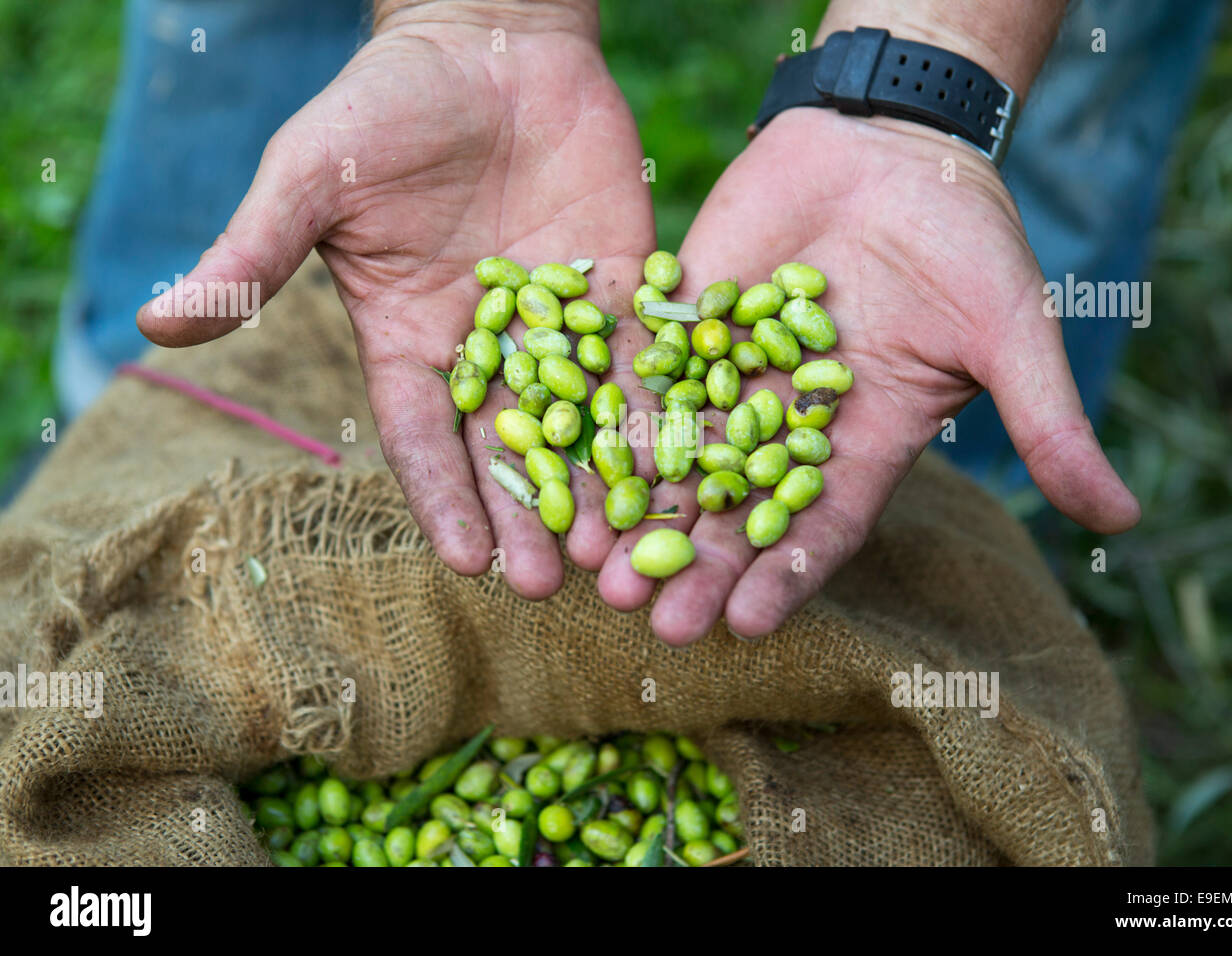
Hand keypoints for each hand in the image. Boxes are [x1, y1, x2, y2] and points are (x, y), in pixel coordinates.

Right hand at [136, 2, 656, 597]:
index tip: (466, 563)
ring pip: (583, 420)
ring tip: (621, 553)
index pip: (426, 437)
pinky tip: (682, 465)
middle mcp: (488, 349)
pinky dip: (659, 409)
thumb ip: (252, 256)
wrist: (489, 41)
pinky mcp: (621, 288)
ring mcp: (561, 324)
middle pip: (511, 449)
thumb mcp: (310, 178)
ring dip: (601, 485)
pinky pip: (642, 359)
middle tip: (553, 586)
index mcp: (411, 340)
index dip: (444, 498)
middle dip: (530, 516)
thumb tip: (154, 328)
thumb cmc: (386, 106)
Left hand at [597, 108, 1140, 643]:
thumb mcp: (1011, 333)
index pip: (818, 523)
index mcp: (859, 439)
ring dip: (640, 511)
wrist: (896, 141)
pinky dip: (610, 417)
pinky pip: (644, 372)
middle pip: (733, 505)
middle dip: (695, 564)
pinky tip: (574, 465)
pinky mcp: (686, 318)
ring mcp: (731, 371)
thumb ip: (1046, 424)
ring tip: (598, 572)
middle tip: (653, 624)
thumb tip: (1120, 520)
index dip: (784, 574)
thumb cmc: (967, 237)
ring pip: (678, 453)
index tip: (746, 626)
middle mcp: (785, 421)